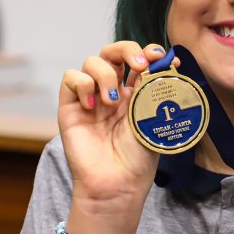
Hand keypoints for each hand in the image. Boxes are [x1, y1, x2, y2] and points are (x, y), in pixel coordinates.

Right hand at [58, 42, 178, 205]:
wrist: (117, 182)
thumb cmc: (138, 157)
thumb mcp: (151, 119)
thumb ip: (152, 91)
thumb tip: (161, 62)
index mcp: (136, 92)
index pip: (139, 59)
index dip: (149, 53)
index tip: (163, 59)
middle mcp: (113, 90)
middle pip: (114, 52)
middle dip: (128, 50)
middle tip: (139, 64)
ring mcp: (92, 97)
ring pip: (93, 61)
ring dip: (105, 74)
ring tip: (112, 102)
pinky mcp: (71, 106)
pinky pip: (71, 78)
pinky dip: (83, 85)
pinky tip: (92, 106)